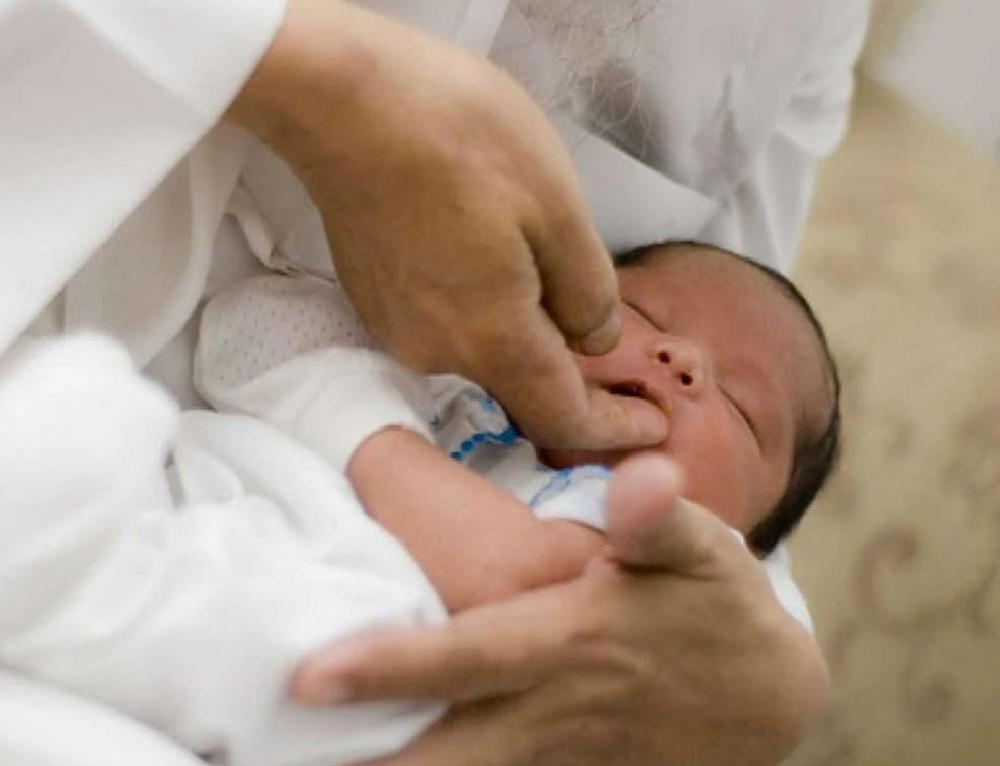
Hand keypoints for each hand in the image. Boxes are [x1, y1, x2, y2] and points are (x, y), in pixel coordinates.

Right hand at [228, 0, 666, 449]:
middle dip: (572, 377)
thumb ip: (587, 291)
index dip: (612, 430)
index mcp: (492, 338)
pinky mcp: (373, 298)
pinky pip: (445, 323)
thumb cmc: (461, 139)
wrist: (345, 100)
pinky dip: (482, 311)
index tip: (654, 424)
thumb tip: (594, 344)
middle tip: (615, 346)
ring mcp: (397, 328)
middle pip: (519, 386)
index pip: (561, 418)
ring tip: (548, 277)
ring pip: (480, 351)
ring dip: (523, 332)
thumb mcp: (558, 207)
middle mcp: (438, 352)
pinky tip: (491, 260)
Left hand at [249, 456, 828, 765]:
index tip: (310, 676)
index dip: (395, 668)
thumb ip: (662, 518)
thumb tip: (640, 477)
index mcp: (566, 647)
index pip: (472, 660)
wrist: (755, 708)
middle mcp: (540, 718)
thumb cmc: (712, 612)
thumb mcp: (704, 553)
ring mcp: (531, 764)